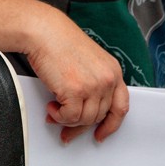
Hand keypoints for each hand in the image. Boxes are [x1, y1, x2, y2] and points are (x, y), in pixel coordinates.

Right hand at [24, 16, 130, 142]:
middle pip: (98, 116)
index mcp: (113, 71)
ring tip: (55, 110)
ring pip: (84, 119)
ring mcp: (93, 86)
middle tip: (66, 127)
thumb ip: (93, 82)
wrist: (44, 32)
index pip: (120, 107)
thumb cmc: (59, 42)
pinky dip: (58, 116)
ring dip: (67, 119)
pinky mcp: (76, 91)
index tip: (101, 133)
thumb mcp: (88, 61)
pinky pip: (69, 117)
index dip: (111, 125)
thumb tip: (84, 107)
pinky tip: (51, 106)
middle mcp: (107, 79)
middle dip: (80, 125)